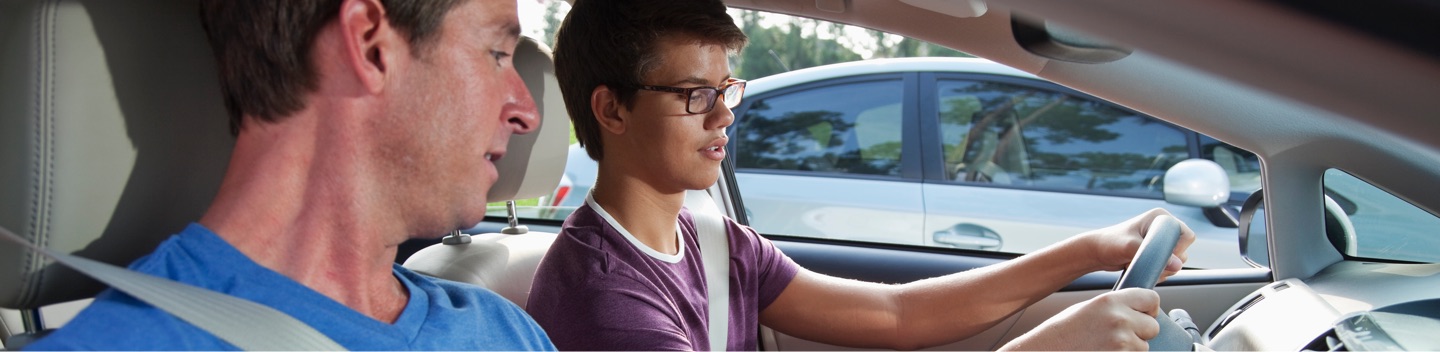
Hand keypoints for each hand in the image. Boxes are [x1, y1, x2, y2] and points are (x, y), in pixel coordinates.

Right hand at [1000, 288, 1160, 350]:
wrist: (1044, 351)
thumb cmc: (1062, 333)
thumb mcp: (1088, 308)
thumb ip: (1115, 307)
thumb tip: (1138, 311)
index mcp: (1110, 301)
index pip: (1151, 298)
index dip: (1148, 308)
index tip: (1143, 314)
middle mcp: (1119, 320)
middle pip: (1152, 326)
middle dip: (1140, 332)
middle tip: (1118, 336)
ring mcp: (1122, 343)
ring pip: (1144, 347)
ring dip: (1131, 349)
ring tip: (1105, 347)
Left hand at [1082, 208, 1196, 280]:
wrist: (1096, 253)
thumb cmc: (1109, 244)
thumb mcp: (1130, 248)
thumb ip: (1154, 255)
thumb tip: (1178, 265)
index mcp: (1160, 217)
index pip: (1186, 235)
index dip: (1180, 249)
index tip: (1165, 259)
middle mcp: (1163, 228)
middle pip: (1183, 250)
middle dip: (1170, 262)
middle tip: (1149, 266)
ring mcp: (1160, 241)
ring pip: (1176, 262)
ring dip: (1163, 269)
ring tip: (1142, 267)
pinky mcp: (1155, 253)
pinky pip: (1167, 267)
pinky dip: (1159, 272)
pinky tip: (1143, 272)